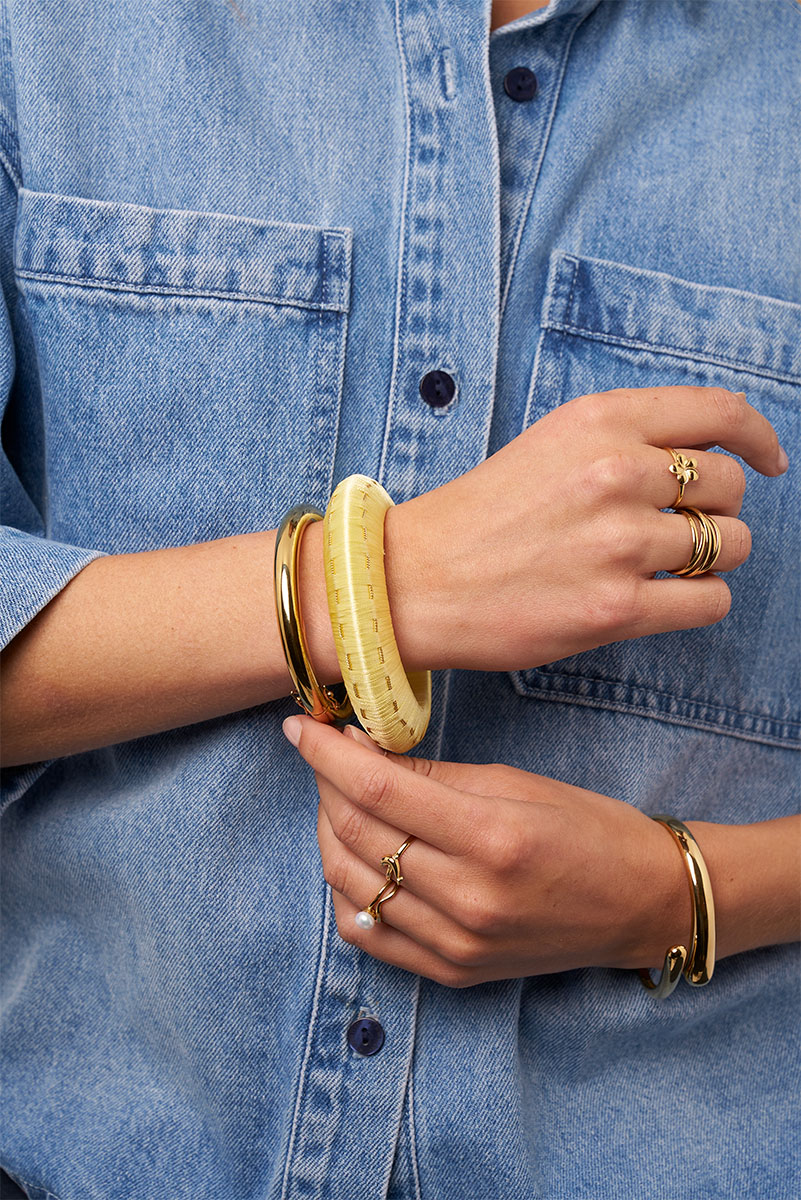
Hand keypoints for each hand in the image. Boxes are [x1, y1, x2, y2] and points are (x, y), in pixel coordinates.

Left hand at [285, 716, 689, 987]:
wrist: (641, 903)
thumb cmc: (586, 828)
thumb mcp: (513, 781)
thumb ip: (430, 771)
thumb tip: (358, 750)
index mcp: (492, 837)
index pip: (378, 789)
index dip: (327, 753)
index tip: (301, 726)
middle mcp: (469, 898)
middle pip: (356, 834)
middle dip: (325, 785)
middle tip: (324, 755)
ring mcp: (457, 943)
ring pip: (350, 885)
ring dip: (330, 833)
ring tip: (341, 800)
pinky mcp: (451, 972)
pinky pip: (368, 934)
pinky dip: (348, 891)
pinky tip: (357, 857)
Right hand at [386, 386, 787, 671]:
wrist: (414, 581)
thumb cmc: (479, 516)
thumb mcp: (550, 444)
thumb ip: (625, 440)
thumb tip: (707, 457)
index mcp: (600, 421)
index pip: (720, 412)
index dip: (759, 438)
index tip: (767, 461)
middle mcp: (617, 473)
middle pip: (729, 485)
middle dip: (716, 509)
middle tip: (678, 527)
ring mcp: (620, 542)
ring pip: (731, 545)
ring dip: (710, 558)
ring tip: (664, 566)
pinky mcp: (617, 607)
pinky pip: (711, 601)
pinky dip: (699, 601)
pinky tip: (662, 599)